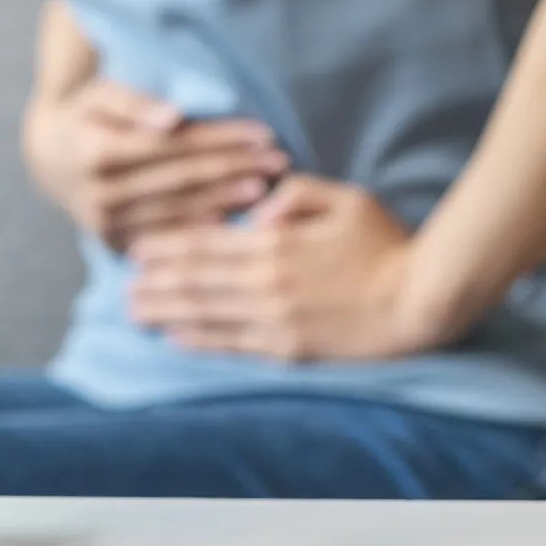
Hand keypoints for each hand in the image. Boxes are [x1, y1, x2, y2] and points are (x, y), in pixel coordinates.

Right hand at [23, 78, 287, 248]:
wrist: (47, 159)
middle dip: (235, 168)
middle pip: (182, 180)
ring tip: (268, 188)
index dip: (220, 139)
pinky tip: (238, 223)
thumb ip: (133, 102)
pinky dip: (204, 230)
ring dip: (227, 200)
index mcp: (96, 152)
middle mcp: (100, 194)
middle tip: (278, 161)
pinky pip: (167, 238)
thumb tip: (172, 118)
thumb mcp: (99, 94)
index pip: (173, 145)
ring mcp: (106, 225)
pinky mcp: (113, 244)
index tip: (263, 132)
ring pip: (180, 212)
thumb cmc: (84, 115)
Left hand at [130, 175, 441, 361]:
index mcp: (275, 244)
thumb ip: (296, 195)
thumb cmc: (386, 243)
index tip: (137, 249)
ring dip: (166, 314)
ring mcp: (275, 321)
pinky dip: (201, 341)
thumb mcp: (345, 199)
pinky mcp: (289, 350)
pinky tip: (177, 338)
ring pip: (206, 316)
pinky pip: (233, 346)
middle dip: (155, 283)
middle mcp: (265, 285)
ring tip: (135, 313)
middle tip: (123, 286)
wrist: (421, 299)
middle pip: (195, 282)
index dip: (166, 247)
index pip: (206, 245)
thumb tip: (255, 208)